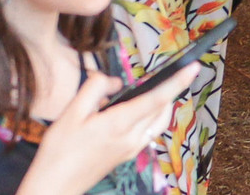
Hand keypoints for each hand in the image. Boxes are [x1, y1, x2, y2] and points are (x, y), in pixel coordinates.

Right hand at [20, 69, 195, 194]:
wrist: (57, 183)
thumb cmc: (60, 148)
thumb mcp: (71, 112)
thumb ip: (95, 88)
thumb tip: (115, 81)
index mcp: (118, 124)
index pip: (155, 99)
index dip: (176, 82)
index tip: (193, 68)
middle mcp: (131, 138)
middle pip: (161, 110)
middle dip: (172, 88)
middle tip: (177, 70)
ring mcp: (131, 149)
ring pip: (158, 122)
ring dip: (164, 103)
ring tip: (159, 86)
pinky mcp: (127, 154)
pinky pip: (148, 131)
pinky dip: (151, 115)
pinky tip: (136, 108)